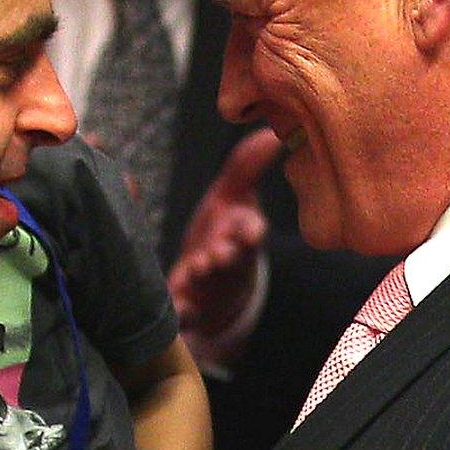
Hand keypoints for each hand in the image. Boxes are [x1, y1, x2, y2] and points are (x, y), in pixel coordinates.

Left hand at [166, 127, 277, 345]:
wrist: (214, 289)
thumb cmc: (222, 234)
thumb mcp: (232, 198)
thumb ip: (246, 167)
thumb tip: (270, 134)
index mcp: (242, 236)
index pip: (252, 232)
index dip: (251, 230)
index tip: (250, 228)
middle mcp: (229, 264)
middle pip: (233, 261)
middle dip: (226, 255)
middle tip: (216, 250)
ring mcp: (210, 289)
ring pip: (211, 285)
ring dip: (204, 277)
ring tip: (197, 266)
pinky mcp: (190, 309)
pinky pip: (188, 316)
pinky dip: (184, 314)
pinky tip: (178, 306)